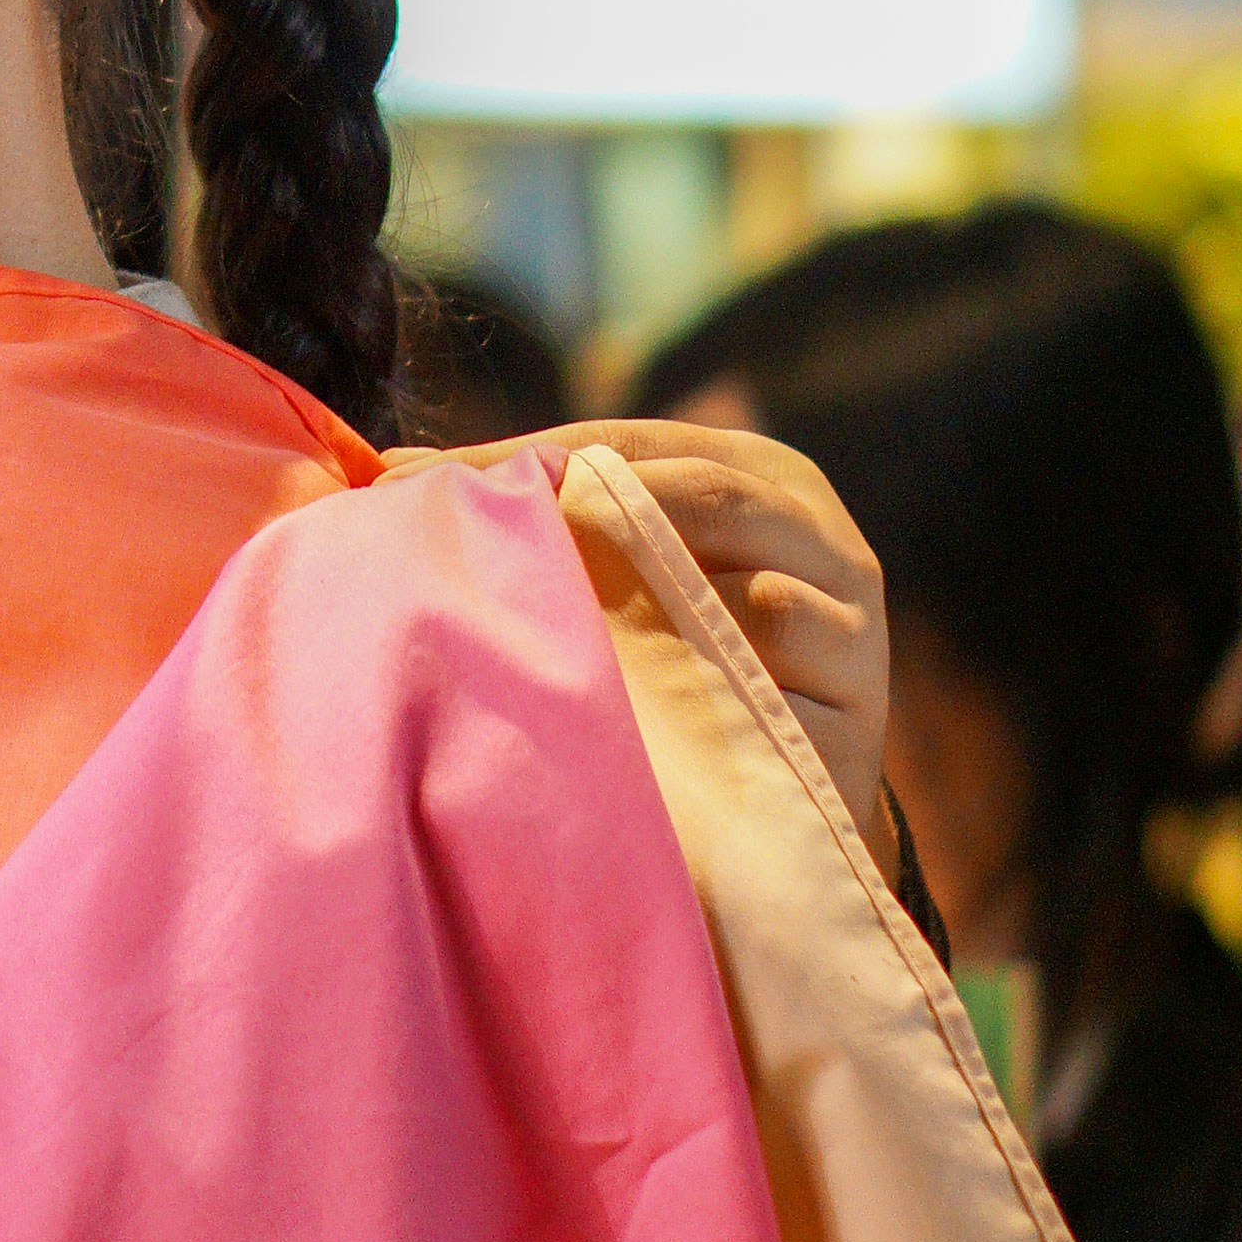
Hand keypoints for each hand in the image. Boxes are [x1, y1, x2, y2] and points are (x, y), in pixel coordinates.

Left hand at [422, 415, 894, 850]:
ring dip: (655, 622)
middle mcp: (831, 544)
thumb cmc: (681, 654)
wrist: (780, 799)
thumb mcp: (630, 563)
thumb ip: (542, 510)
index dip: (533, 458)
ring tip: (567, 645)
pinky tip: (636, 723)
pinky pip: (771, 706)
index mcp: (769, 474)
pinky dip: (703, 709)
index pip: (636, 442)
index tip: (425, 484)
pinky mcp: (854, 735)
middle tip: (505, 552)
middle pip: (707, 498)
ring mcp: (855, 640)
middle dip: (600, 516)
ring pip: (754, 602)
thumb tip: (386, 477)